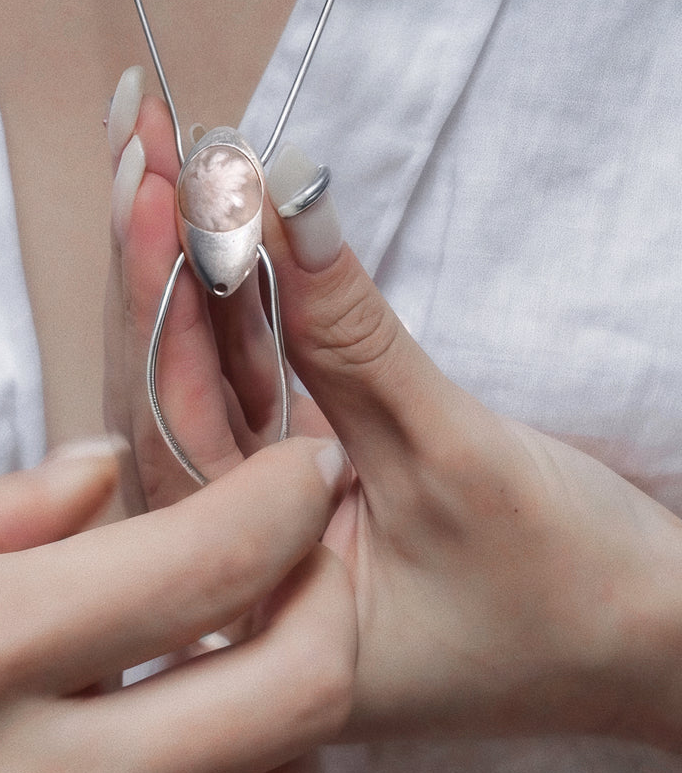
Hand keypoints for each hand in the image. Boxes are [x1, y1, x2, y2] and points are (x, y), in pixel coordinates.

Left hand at [106, 86, 681, 748]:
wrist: (652, 639)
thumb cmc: (568, 590)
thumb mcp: (451, 455)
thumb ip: (351, 334)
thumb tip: (279, 198)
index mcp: (251, 617)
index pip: (177, 434)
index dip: (161, 298)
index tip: (157, 182)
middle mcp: (238, 574)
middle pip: (169, 397)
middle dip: (155, 258)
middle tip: (142, 133)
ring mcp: (270, 523)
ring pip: (206, 378)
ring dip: (188, 263)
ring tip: (161, 146)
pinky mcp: (309, 481)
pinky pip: (256, 381)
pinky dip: (242, 300)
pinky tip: (217, 218)